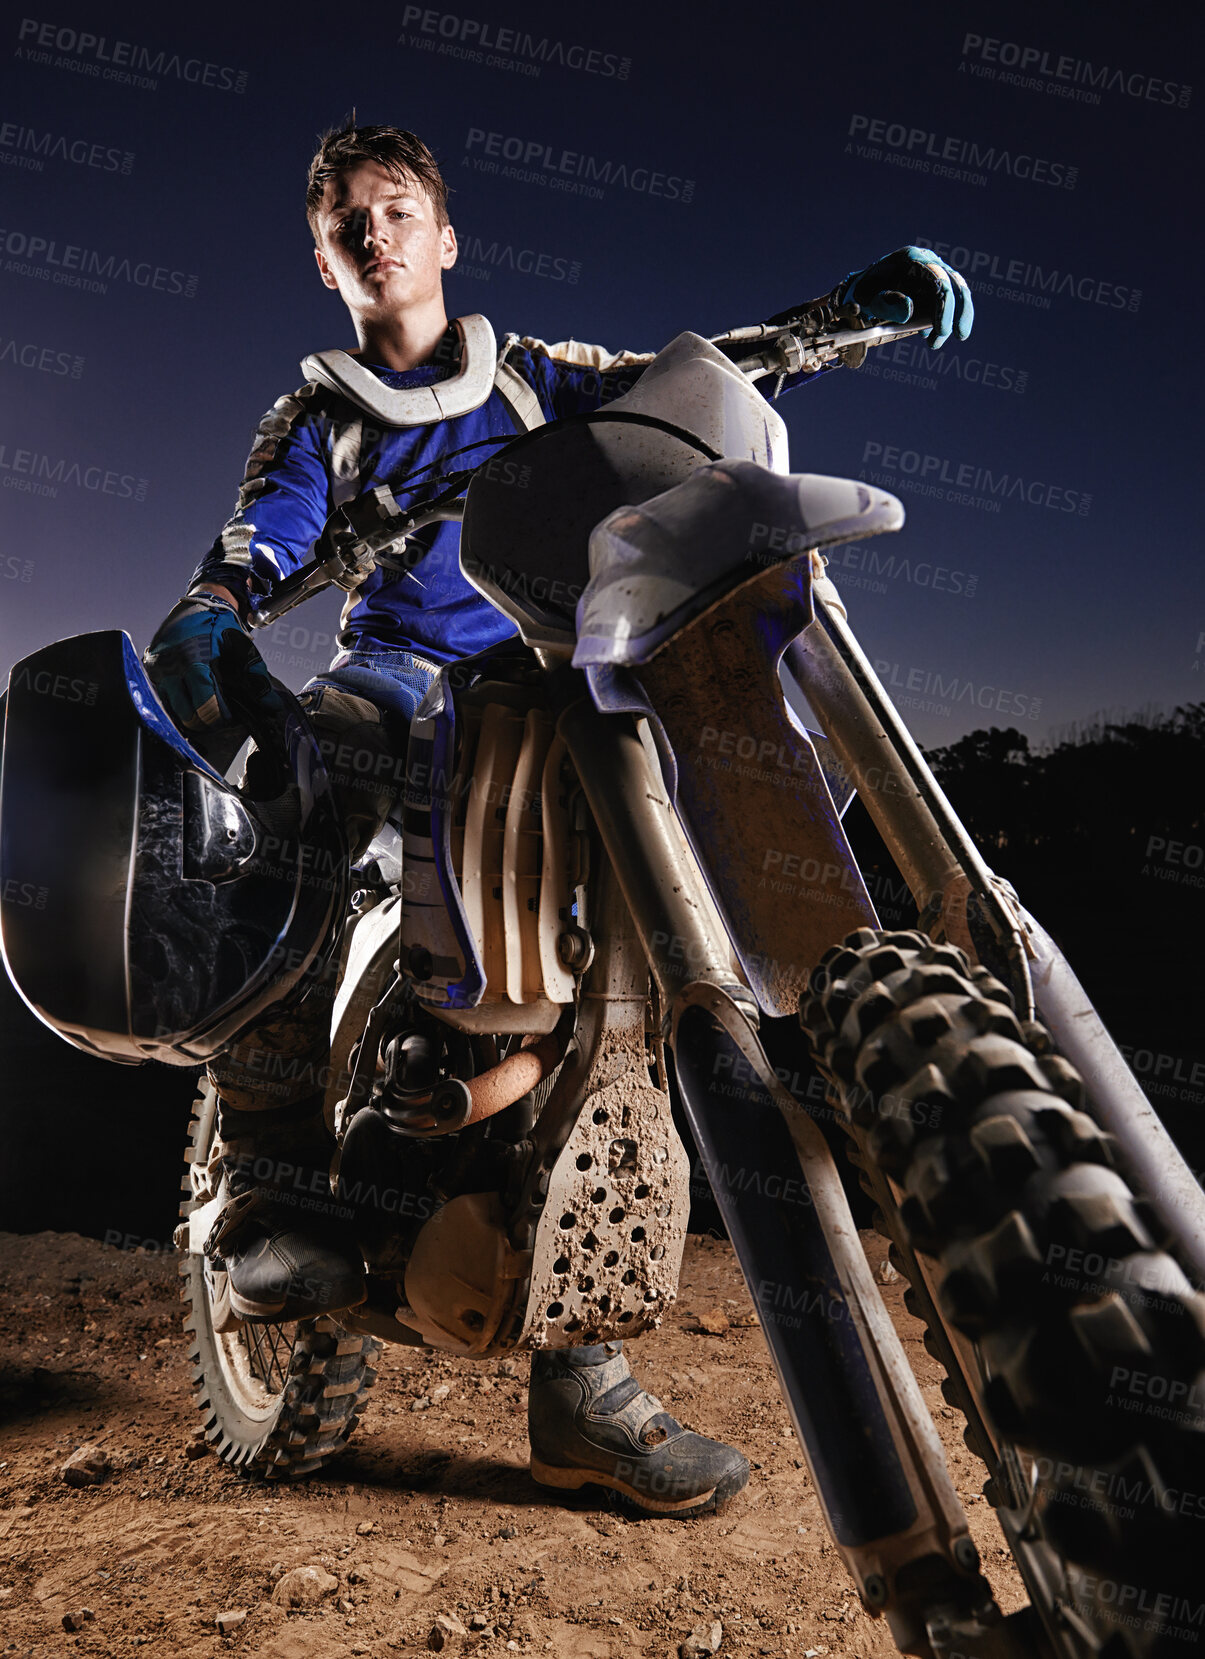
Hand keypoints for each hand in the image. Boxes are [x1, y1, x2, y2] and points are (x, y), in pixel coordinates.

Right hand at [143, 593, 283, 736]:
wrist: (198, 605)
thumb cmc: (221, 626)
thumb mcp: (243, 649)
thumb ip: (257, 679)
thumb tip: (272, 706)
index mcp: (195, 661)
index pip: (205, 707)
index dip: (221, 718)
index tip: (231, 716)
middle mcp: (171, 667)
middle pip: (187, 715)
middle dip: (206, 720)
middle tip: (220, 714)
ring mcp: (158, 669)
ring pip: (173, 710)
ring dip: (191, 714)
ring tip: (206, 705)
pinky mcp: (151, 669)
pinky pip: (163, 698)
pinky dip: (179, 703)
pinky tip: (193, 696)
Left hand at [837, 246, 972, 347]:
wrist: (863, 290)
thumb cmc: (863, 293)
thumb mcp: (866, 299)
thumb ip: (885, 304)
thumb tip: (909, 310)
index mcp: (911, 258)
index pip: (938, 279)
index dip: (945, 306)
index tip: (942, 330)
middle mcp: (927, 261)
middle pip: (954, 284)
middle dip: (955, 315)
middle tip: (941, 339)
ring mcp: (934, 271)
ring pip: (957, 292)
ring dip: (953, 320)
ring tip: (935, 343)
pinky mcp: (936, 285)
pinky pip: (949, 301)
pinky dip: (944, 319)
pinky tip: (930, 336)